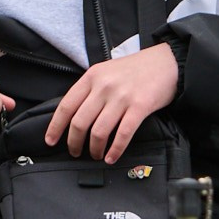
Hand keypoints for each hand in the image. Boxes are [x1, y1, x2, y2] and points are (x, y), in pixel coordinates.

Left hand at [49, 42, 181, 161]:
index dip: (56, 127)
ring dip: (94, 149)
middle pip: (79, 122)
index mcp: (92, 76)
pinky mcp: (140, 106)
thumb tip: (75, 116)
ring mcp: (122, 97)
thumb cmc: (136, 69)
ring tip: (96, 155)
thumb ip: (91, 90)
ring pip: (99, 131)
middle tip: (75, 152)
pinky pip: (123, 134)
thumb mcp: (106, 71)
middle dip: (74, 143)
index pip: (66, 106)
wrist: (167, 62)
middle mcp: (104, 86)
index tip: (51, 141)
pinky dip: (115, 150)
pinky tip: (112, 157)